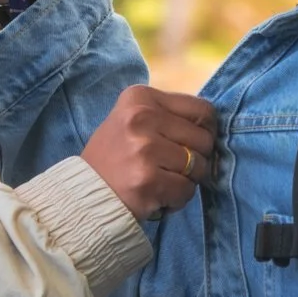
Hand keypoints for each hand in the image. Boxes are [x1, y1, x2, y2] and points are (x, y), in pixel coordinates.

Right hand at [82, 85, 215, 223]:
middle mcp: (141, 117)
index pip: (202, 109)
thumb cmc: (117, 156)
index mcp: (141, 97)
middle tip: (170, 168)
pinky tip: (156, 196)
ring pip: (199, 167)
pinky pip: (186, 191)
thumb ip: (169, 117)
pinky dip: (177, 199)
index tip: (192, 144)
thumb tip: (214, 127)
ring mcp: (144, 149)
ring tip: (160, 181)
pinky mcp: (147, 180)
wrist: (84, 192)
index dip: (206, 130)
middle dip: (196, 159)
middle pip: (204, 139)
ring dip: (186, 181)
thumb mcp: (134, 120)